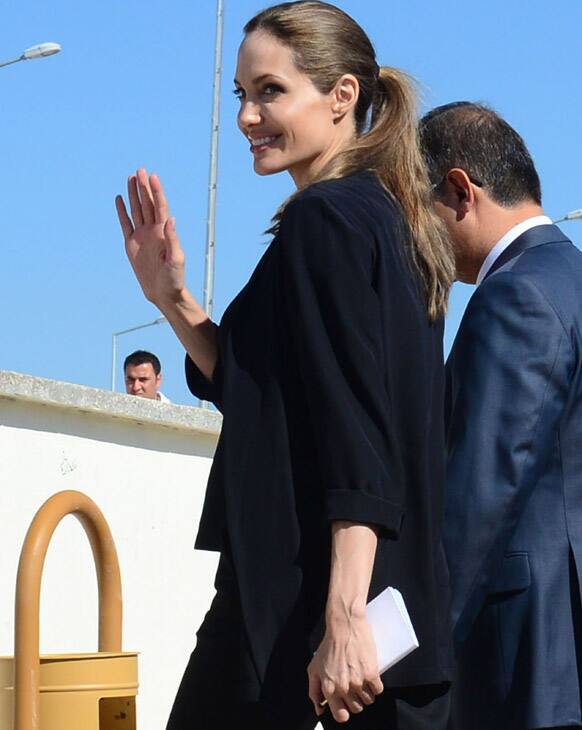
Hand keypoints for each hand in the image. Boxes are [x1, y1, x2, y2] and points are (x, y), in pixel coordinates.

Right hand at [115, 168, 184, 306]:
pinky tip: (120, 199)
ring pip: (136, 210)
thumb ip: (173, 239)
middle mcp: (153, 231)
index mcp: (164, 232)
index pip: (160, 206)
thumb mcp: (176, 259)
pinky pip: (125, 224)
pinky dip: (122, 211)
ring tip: (131, 178)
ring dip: (133, 194)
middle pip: (147, 204)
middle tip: (140, 169)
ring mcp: (142, 236)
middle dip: (144, 187)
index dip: (157, 191)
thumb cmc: (174, 278)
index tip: (153, 176)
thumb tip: (170, 219)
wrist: (163, 293)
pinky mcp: (131, 244)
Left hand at [307, 614, 383, 722]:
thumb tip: (319, 709)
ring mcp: (358, 681)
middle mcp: (344, 687)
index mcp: (329, 688)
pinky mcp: (372, 673)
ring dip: (366, 692)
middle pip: (356, 708)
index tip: (345, 705)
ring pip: (368, 701)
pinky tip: (369, 674)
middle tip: (353, 686)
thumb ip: (314, 691)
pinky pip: (378, 690)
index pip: (340, 715)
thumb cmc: (329, 645)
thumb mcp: (314, 667)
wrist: (345, 625)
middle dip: (355, 699)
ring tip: (361, 678)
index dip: (344, 712)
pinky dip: (375, 685)